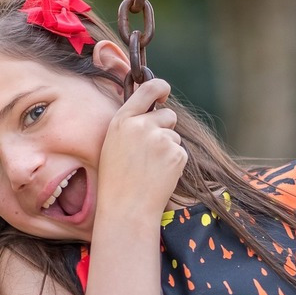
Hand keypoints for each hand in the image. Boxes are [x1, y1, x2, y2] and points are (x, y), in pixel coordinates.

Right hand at [97, 78, 187, 218]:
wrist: (127, 207)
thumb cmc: (116, 179)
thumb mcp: (114, 143)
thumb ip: (131, 123)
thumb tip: (153, 110)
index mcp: (122, 120)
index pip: (148, 88)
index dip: (160, 87)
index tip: (164, 92)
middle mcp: (141, 125)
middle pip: (168, 115)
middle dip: (165, 128)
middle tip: (151, 152)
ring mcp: (160, 139)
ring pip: (175, 136)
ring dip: (168, 149)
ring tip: (151, 168)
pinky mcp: (176, 154)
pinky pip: (181, 152)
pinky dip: (174, 163)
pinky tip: (159, 175)